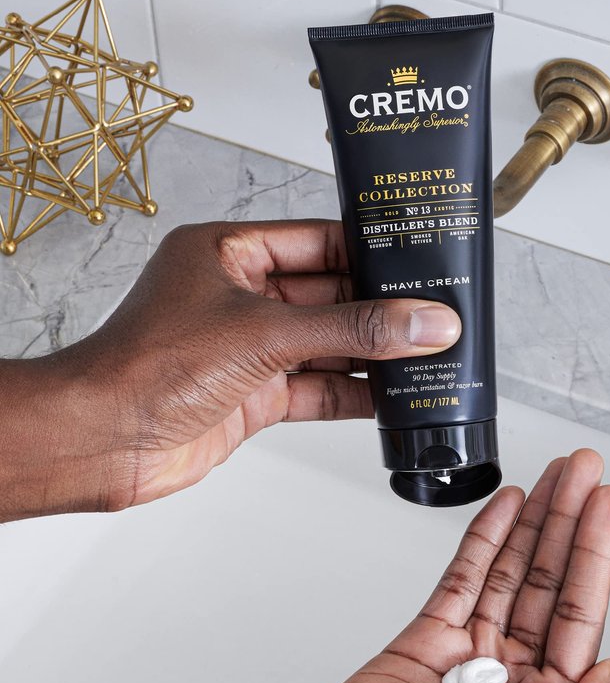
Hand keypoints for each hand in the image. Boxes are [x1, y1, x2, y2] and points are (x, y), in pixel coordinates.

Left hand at [0, 220, 459, 520]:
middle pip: (330, 296)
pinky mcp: (255, 393)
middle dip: (380, 308)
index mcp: (230, 254)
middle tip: (433, 313)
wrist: (103, 441)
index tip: (416, 257)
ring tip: (426, 354)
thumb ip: (353, 329)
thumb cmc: (147, 366)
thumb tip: (421, 323)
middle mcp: (241, 298)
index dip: (368, 249)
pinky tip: (391, 396)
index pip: (317, 241)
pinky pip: (318, 387)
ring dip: (373, 353)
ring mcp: (250, 348)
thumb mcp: (266, 333)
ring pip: (328, 344)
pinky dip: (354, 393)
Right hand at [311, 449, 609, 682]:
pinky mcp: (429, 638)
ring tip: (552, 477)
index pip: (580, 611)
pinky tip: (505, 508)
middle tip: (582, 471)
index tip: (606, 505)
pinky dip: (483, 537)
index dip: (595, 551)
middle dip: (567, 519)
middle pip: (548, 578)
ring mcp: (471, 651)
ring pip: (509, 568)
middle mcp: (512, 671)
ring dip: (532, 518)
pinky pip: (462, 578)